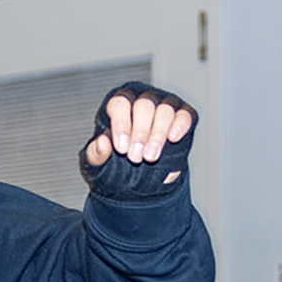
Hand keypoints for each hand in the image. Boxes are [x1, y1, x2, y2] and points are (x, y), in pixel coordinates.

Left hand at [81, 83, 196, 198]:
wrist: (140, 181)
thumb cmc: (116, 164)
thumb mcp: (99, 164)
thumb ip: (96, 154)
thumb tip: (102, 142)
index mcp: (119, 105)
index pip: (120, 104)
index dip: (121, 125)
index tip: (121, 148)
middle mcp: (142, 100)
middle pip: (143, 106)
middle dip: (140, 134)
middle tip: (135, 158)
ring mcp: (164, 105)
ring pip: (164, 110)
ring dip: (157, 134)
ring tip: (150, 157)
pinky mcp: (183, 116)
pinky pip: (185, 115)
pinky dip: (180, 125)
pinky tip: (173, 138)